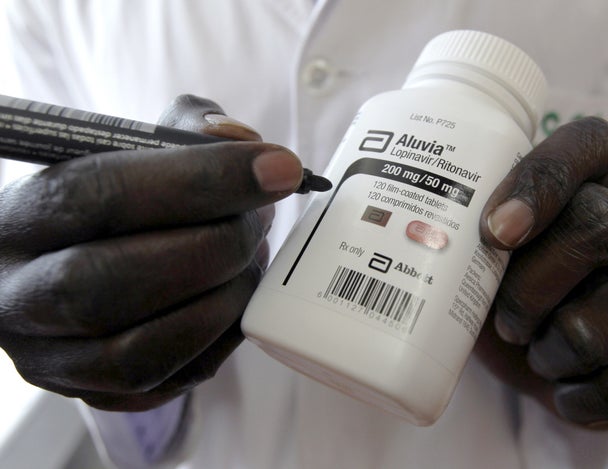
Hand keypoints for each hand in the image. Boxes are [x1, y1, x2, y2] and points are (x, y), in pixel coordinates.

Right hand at [0, 95, 302, 410]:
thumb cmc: (119, 200)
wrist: (81, 258)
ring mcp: (50, 356)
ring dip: (221, 301)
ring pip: (138, 349)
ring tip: (253, 260)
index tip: (276, 169)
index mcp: (19, 216)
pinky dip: (218, 340)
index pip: (100, 193)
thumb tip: (237, 139)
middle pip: (111, 282)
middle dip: (213, 247)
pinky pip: (165, 382)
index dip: (200, 180)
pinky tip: (236, 301)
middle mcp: (15, 294)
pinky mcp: (93, 392)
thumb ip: (188, 130)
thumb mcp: (140, 147)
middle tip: (260, 220)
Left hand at [474, 117, 607, 428]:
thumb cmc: (510, 305)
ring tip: (540, 353)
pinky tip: (569, 386)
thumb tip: (407, 234)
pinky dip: (575, 400)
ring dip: (544, 357)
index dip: (543, 178)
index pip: (588, 143)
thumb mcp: (482, 266)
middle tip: (507, 323)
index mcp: (585, 195)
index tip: (495, 230)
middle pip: (592, 228)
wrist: (558, 372)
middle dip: (525, 293)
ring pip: (590, 330)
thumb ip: (463, 241)